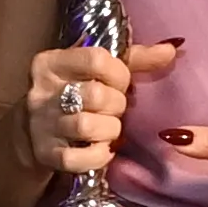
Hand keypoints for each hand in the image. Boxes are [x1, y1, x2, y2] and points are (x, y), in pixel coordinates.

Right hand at [17, 38, 183, 181]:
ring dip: (110, 130)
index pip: (97, 59)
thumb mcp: (100, 72)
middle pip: (95, 94)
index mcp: (52, 62)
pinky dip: (99, 156)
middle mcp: (41, 91)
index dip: (119, 74)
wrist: (36, 132)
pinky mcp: (45, 154)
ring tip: (110, 129)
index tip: (121, 84)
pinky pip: (78, 158)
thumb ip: (136, 59)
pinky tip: (103, 150)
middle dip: (117, 105)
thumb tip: (172, 48)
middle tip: (116, 110)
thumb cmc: (78, 94)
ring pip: (86, 126)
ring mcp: (41, 124)